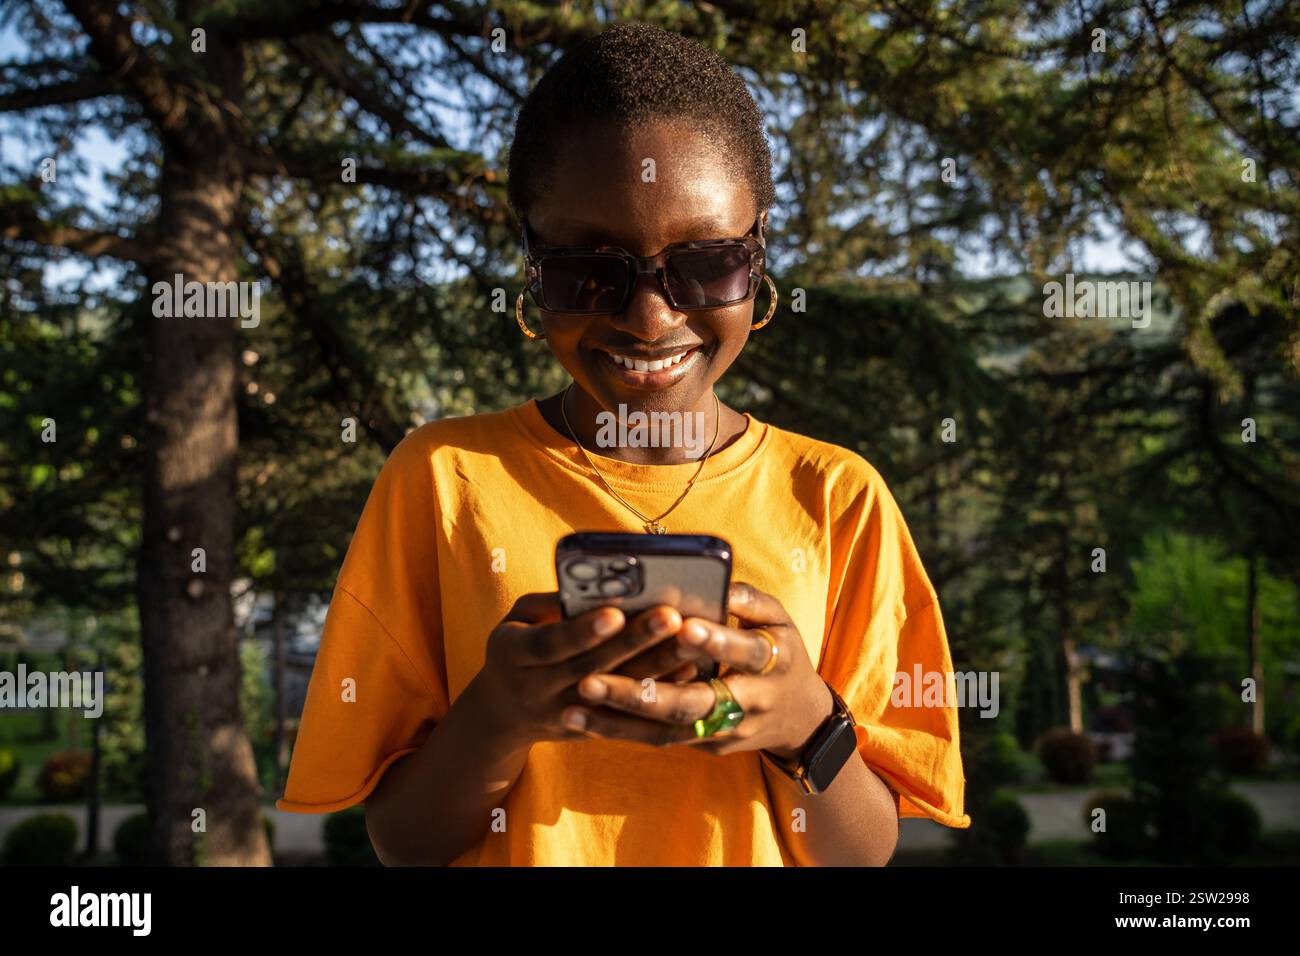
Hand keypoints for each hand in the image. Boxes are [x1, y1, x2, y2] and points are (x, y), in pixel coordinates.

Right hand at [471, 593, 689, 748]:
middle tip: (671, 616)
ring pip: (614, 697)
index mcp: (511, 654)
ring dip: (656, 669)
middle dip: (633, 642)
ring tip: (690, 641)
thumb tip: (600, 586)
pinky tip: (689, 673)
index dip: (583, 631)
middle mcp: (535, 691)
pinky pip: (628, 719)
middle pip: (590, 669)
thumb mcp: (518, 619)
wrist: (502, 713)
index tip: (616, 612)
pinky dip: (658, 697)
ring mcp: (562, 716)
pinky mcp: (588, 732)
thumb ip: (551, 604)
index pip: (549, 643)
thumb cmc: (517, 646)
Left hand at [561, 582, 833, 758]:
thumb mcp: (778, 619)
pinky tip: (581, 720)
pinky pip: (661, 739)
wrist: (800, 718)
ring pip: (670, 730)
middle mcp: (752, 702)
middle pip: (695, 703)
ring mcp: (727, 731)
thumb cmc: (780, 649)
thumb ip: (747, 599)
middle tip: (590, 679)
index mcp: (774, 662)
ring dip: (619, 722)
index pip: (745, 652)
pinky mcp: (707, 746)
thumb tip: (711, 578)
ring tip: (572, 707)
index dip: (715, 641)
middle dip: (642, 693)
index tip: (681, 625)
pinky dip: (621, 732)